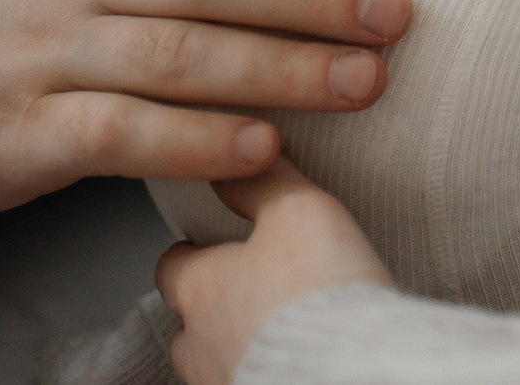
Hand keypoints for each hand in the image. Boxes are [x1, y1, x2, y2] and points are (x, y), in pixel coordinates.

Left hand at [157, 159, 391, 384]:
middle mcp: (200, 344)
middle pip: (186, 328)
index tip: (211, 243)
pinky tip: (295, 365)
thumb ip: (262, 184)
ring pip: (214, 365)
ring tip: (275, 334)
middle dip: (210, 312)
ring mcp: (223, 384)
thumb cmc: (316, 290)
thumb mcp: (298, 211)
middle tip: (248, 293)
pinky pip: (248, 384)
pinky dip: (262, 374)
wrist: (347, 372)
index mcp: (202, 288)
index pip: (173, 266)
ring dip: (236, 349)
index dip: (192, 253)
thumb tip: (237, 158)